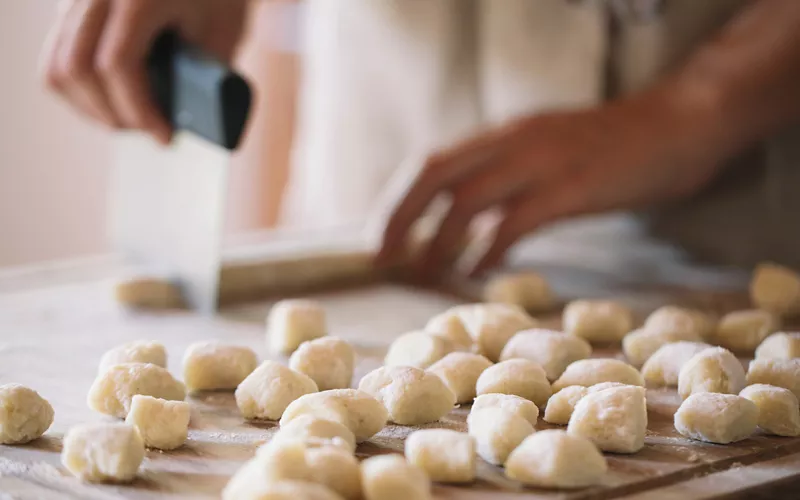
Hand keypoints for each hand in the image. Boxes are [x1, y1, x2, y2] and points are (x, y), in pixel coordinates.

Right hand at [40, 0, 247, 143]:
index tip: (165, 136)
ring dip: (89, 107)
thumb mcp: (225, 29)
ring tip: (129, 121)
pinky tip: (109, 102)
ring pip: (56, 66)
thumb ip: (207, 72)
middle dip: (113, 114)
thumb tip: (189, 122)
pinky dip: (78, 89)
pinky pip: (55, 55)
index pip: (117, 62)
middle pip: (77, 67)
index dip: (139, 110)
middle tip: (149, 131)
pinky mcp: (69, 5)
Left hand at [376, 91, 724, 277]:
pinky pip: (515, 222)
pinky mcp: (573, 187)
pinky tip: (477, 271)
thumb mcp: (544, 149)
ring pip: (466, 200)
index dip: (398, 202)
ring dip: (437, 241)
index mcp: (502, 134)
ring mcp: (542, 161)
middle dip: (399, 218)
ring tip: (424, 273)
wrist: (677, 125)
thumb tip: (462, 217)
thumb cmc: (609, 148)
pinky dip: (488, 250)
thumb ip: (505, 174)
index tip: (382, 239)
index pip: (430, 162)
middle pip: (433, 175)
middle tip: (383, 259)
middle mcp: (513, 141)